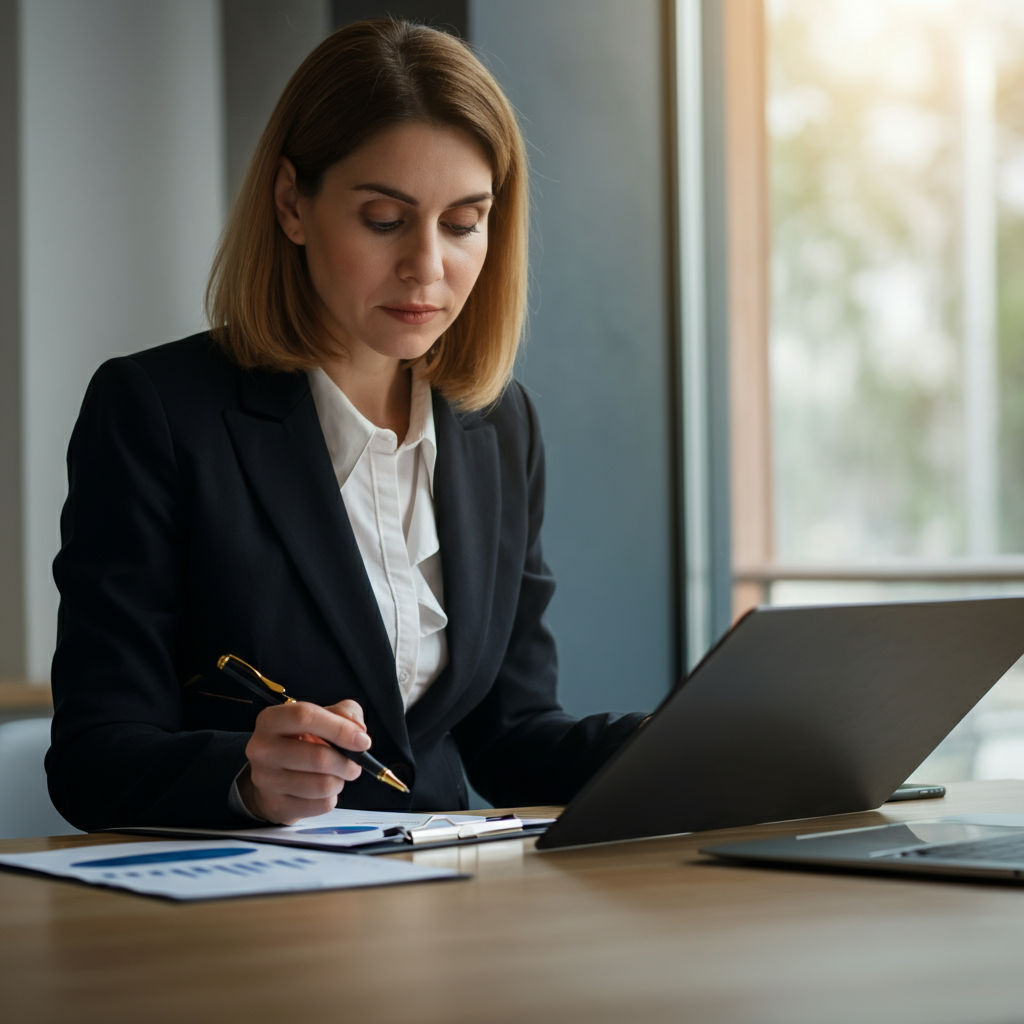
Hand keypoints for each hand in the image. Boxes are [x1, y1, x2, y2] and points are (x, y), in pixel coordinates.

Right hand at [238, 699, 370, 823]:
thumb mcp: (320, 716)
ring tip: (335, 775)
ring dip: (339, 781)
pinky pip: (320, 805)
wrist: (272, 775)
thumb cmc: (299, 741)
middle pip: (318, 757)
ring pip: (322, 785)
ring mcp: (266, 780)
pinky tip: (321, 790)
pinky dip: (330, 798)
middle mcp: (262, 749)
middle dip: (347, 763)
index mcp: (271, 720)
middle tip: (353, 764)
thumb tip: (358, 732)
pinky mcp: (276, 806)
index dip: (340, 729)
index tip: (362, 741)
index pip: (306, 717)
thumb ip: (344, 713)